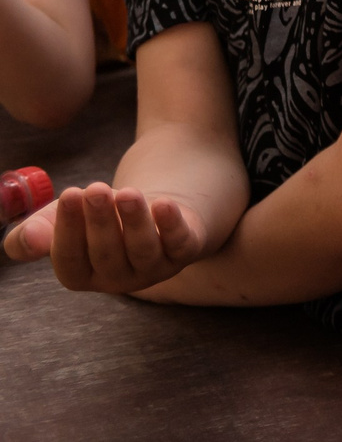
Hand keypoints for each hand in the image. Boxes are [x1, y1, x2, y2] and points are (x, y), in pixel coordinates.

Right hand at [13, 184, 208, 293]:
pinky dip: (172, 224)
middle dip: (100, 221)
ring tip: (126, 193)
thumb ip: (35, 234)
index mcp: (82, 276)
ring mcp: (153, 268)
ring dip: (134, 220)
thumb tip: (28, 240)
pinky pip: (180, 243)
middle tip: (95, 190)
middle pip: (106, 253)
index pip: (70, 261)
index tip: (69, 194)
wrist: (153, 206)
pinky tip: (165, 203)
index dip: (67, 230)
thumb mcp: (64, 219)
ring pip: (142, 248)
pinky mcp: (185, 250)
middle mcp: (117, 278)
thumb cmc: (100, 216)